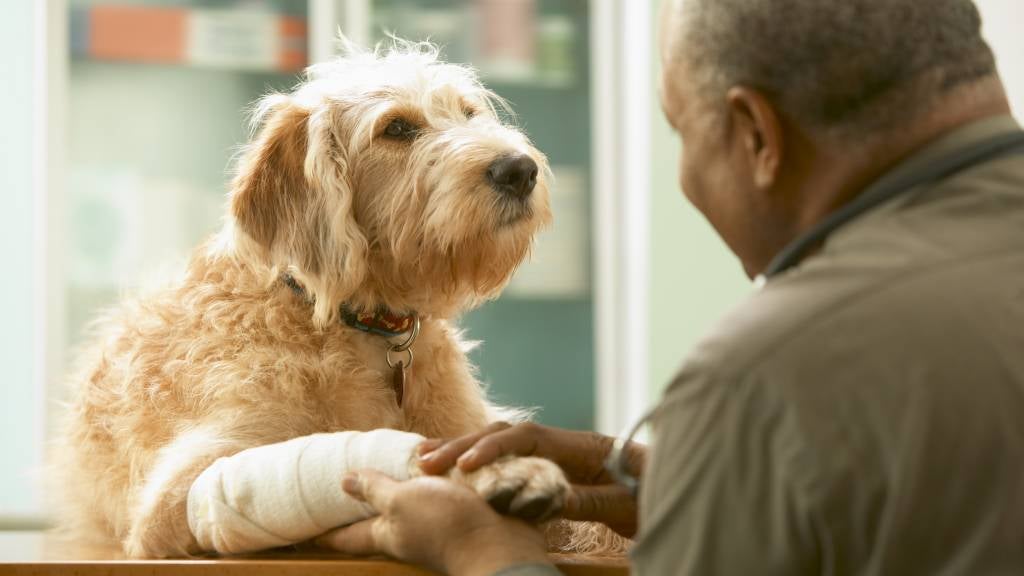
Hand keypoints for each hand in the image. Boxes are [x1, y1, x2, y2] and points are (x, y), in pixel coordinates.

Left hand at [316, 470, 551, 575]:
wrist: (499, 541)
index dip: (324, 534)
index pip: (346, 537)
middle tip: (341, 491)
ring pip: (407, 507)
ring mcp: (433, 526)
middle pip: (376, 524)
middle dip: (360, 510)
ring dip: (396, 490)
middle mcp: (407, 533)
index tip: (303, 531)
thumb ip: (375, 489)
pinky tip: (432, 468)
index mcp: (387, 533)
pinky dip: (429, 483)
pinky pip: (436, 497)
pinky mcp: (458, 516)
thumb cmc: (444, 524)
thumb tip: (344, 481)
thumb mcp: (401, 501)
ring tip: (383, 472)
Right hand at [417, 422, 645, 536]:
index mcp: (581, 445)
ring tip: (425, 459)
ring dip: (465, 451)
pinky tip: (455, 468)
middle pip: (505, 435)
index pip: (527, 438)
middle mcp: (563, 443)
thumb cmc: (653, 495)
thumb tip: (550, 497)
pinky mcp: (551, 467)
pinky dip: (481, 462)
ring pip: (502, 444)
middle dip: (464, 446)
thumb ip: (590, 498)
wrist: (672, 489)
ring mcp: (556, 453)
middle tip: (427, 462)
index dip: (494, 449)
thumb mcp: (625, 503)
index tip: (466, 465)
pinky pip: (510, 460)